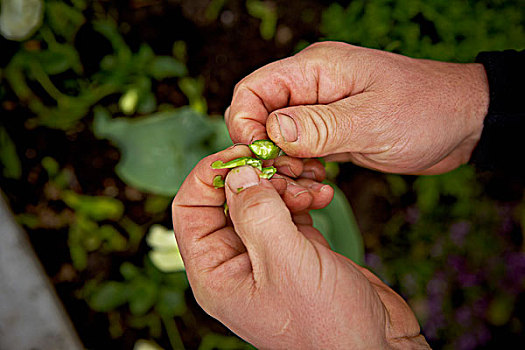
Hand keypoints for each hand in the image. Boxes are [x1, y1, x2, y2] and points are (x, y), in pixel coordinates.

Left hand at [172, 146, 428, 348]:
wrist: (376, 348)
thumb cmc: (327, 323)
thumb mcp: (285, 264)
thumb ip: (256, 214)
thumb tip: (236, 173)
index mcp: (215, 273)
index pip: (189, 209)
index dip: (209, 174)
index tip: (241, 152)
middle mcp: (235, 262)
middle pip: (227, 199)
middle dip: (255, 175)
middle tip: (285, 166)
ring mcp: (266, 254)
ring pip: (260, 200)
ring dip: (283, 183)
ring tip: (309, 183)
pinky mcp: (295, 249)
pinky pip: (288, 209)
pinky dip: (303, 196)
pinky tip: (322, 193)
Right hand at [226, 41, 488, 174]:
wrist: (463, 123)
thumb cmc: (426, 111)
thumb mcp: (372, 120)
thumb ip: (319, 126)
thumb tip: (271, 133)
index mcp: (315, 70)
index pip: (253, 90)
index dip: (246, 124)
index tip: (261, 156)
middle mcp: (311, 89)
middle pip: (260, 117)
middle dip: (265, 151)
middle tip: (290, 176)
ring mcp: (321, 112)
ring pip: (278, 140)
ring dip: (285, 166)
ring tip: (311, 181)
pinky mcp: (331, 134)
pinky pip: (300, 153)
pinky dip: (302, 171)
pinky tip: (321, 182)